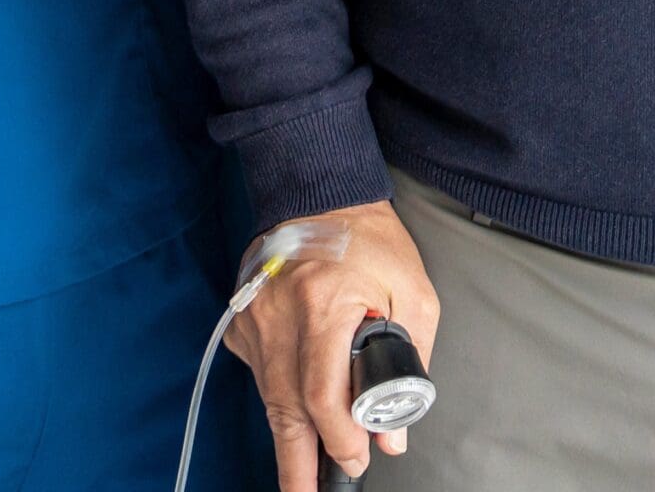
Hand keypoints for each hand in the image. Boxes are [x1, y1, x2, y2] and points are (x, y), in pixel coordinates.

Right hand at [231, 200, 439, 487]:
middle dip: (296, 467)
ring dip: (290, 435)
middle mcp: (280, 314)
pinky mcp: (242, 318)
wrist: (319, 191)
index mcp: (324, 304)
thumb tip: (393, 430)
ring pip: (270, 397)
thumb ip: (411, 360)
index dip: (339, 438)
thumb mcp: (412, 292)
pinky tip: (296, 403)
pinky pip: (259, 373)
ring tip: (303, 473)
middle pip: (284, 410)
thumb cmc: (370, 241)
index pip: (321, 395)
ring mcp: (254, 316)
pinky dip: (277, 394)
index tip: (358, 458)